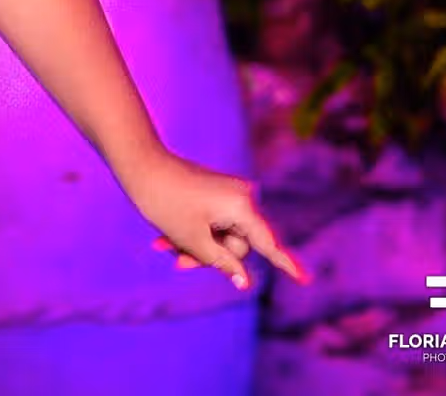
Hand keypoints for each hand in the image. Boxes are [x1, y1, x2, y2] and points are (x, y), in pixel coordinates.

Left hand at [123, 150, 309, 291]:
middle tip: (177, 262)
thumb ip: (221, 262)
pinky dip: (193, 233)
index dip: (286, 265)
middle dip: (209, 257)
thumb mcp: (192, 239)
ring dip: (195, 246)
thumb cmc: (165, 202)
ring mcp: (229, 194)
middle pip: (237, 245)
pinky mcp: (215, 193)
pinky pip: (212, 223)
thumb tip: (244, 281)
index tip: (305, 281)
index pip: (267, 244)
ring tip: (163, 246)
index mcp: (241, 207)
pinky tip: (165, 238)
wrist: (139, 163)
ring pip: (220, 236)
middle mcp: (242, 197)